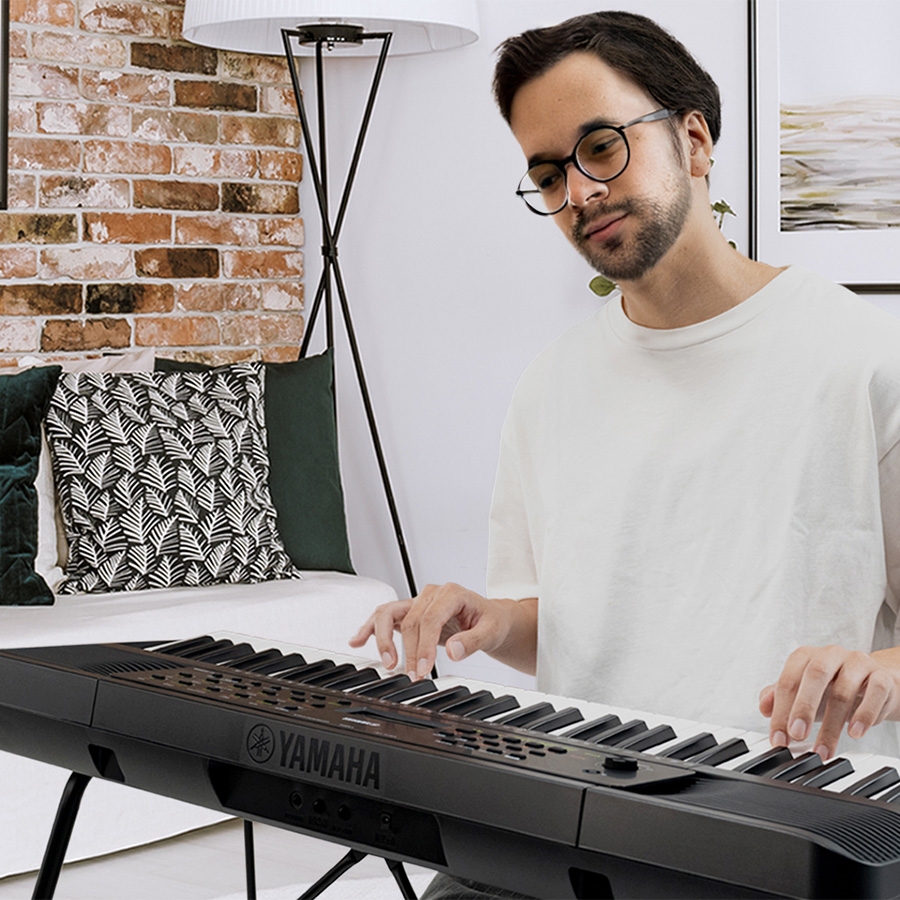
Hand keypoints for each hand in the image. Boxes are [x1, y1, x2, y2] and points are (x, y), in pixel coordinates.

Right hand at [349, 583, 535, 679]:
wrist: (490, 618)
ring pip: (389, 613)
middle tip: (411, 676)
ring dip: (382, 638)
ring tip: (385, 662)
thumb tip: (453, 651)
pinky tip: (357, 640)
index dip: (423, 646)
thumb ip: (473, 642)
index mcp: (451, 593)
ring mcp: (417, 601)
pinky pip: (384, 616)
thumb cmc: (491, 622)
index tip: (422, 670)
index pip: (429, 619)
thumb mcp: (491, 632)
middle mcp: (431, 594)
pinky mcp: (409, 612)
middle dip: (407, 651)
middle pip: (409, 621)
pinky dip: (370, 628)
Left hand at [759, 645, 899, 758]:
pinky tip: (855, 733)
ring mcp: (857, 663)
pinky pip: (875, 692)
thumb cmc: (832, 688)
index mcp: (805, 657)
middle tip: (797, 735)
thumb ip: (779, 697)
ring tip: (825, 749)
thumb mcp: (803, 693)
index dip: (781, 710)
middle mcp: (830, 654)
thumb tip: (764, 707)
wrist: (874, 684)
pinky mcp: (881, 677)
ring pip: (843, 691)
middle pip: (814, 676)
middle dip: (803, 707)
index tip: (779, 738)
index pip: (788, 681)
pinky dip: (864, 715)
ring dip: (832, 725)